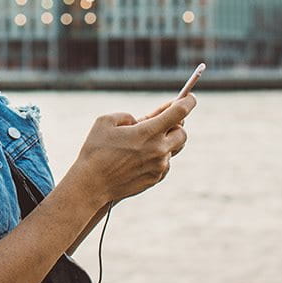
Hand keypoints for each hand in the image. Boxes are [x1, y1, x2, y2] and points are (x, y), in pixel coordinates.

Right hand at [62, 94, 193, 206]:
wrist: (91, 185)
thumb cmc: (95, 151)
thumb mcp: (105, 122)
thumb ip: (127, 116)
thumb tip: (139, 121)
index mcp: (148, 132)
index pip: (179, 112)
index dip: (188, 101)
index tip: (190, 97)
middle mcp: (159, 150)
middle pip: (182, 133)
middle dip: (176, 125)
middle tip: (164, 121)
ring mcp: (159, 166)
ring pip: (173, 150)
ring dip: (165, 142)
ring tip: (145, 141)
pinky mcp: (155, 179)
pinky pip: (164, 164)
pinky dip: (157, 157)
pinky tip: (140, 157)